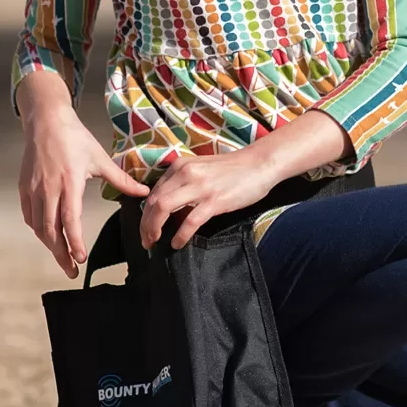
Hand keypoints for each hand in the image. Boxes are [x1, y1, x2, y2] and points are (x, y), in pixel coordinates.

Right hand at [19, 105, 149, 278]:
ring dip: (50, 245)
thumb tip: (144, 193)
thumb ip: (121, 179)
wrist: (46, 122)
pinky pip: (29, 216)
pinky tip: (49, 237)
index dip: (74, 241)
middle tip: (72, 271)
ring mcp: (33, 190)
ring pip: (39, 226)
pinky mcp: (24, 188)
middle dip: (61, 254)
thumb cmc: (76, 139)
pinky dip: (39, 230)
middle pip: (51, 230)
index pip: (70, 219)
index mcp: (69, 182)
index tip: (80, 259)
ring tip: (63, 258)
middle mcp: (48, 189)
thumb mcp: (100, 158)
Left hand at [139, 151, 282, 250]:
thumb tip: (169, 204)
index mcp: (180, 166)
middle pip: (154, 202)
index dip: (146, 213)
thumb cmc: (234, 168)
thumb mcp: (201, 168)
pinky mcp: (214, 200)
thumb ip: (184, 182)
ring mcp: (200, 187)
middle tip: (146, 240)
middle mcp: (186, 174)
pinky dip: (180, 235)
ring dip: (154, 229)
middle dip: (145, 224)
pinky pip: (189, 221)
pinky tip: (178, 243)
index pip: (154, 192)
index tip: (146, 227)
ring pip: (164, 209)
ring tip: (154, 242)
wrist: (260, 163)